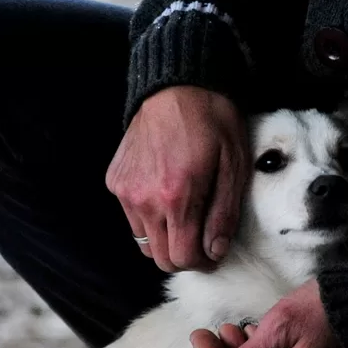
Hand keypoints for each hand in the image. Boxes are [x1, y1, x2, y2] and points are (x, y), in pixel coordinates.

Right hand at [106, 86, 248, 272]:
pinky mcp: (115, 181)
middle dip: (183, 256)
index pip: (182, 258)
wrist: (176, 84)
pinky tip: (166, 194)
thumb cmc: (212, 120)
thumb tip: (214, 252)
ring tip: (184, 214)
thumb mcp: (233, 166)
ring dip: (166, 238)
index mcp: (176, 197)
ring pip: (144, 241)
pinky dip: (149, 217)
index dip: (201, 263)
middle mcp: (144, 199)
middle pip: (160, 258)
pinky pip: (132, 217)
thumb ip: (223, 214)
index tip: (213, 253)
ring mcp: (125, 191)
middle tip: (201, 239)